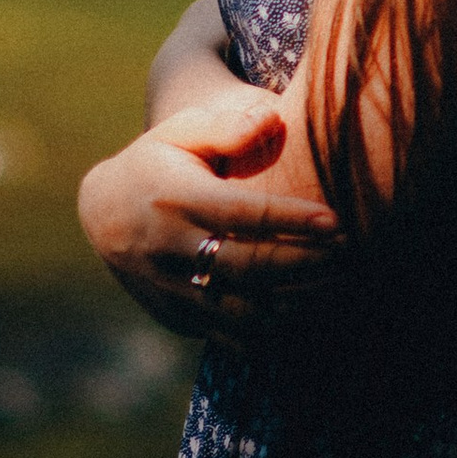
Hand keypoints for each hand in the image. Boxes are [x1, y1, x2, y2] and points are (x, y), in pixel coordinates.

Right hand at [77, 78, 347, 343]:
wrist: (103, 212)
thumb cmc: (161, 160)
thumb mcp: (182, 130)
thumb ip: (226, 126)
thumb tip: (271, 119)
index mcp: (174, 199)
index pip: (241, 213)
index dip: (292, 220)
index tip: (338, 222)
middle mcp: (168, 250)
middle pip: (247, 267)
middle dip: (306, 265)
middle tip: (353, 257)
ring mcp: (170, 291)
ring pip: (242, 313)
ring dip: (297, 306)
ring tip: (343, 289)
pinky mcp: (176, 319)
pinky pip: (231, 338)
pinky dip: (275, 336)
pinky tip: (313, 319)